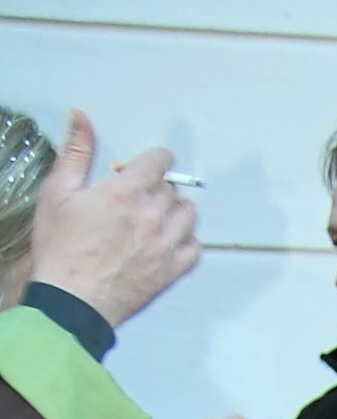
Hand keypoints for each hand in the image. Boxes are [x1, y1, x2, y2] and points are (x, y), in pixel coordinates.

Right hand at [25, 111, 199, 329]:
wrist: (71, 302)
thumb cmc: (60, 249)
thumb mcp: (58, 192)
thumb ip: (76, 151)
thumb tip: (82, 116)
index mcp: (124, 191)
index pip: (160, 162)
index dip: (157, 160)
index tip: (153, 164)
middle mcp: (151, 216)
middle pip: (171, 189)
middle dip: (158, 188)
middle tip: (139, 198)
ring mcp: (164, 246)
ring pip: (188, 216)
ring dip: (176, 211)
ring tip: (157, 217)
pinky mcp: (170, 272)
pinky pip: (195, 249)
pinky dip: (186, 242)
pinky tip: (169, 242)